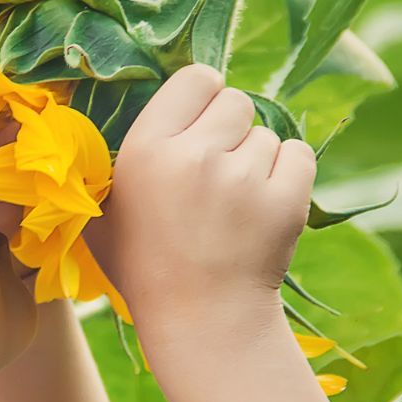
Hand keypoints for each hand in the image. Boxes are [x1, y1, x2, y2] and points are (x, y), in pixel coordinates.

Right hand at [81, 64, 313, 325]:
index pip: (196, 78)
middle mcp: (195, 157)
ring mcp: (245, 179)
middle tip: (218, 171)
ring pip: (267, 134)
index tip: (200, 128)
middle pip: (237, 101)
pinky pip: (298, 155)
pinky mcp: (287, 200)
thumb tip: (114, 106)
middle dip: (231, 130)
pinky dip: (288, 175)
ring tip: (235, 204)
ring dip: (257, 160)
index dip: (202, 99)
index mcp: (146, 150)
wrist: (202, 323)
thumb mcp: (103, 213)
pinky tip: (263, 206)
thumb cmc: (145, 266)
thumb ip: (107, 159)